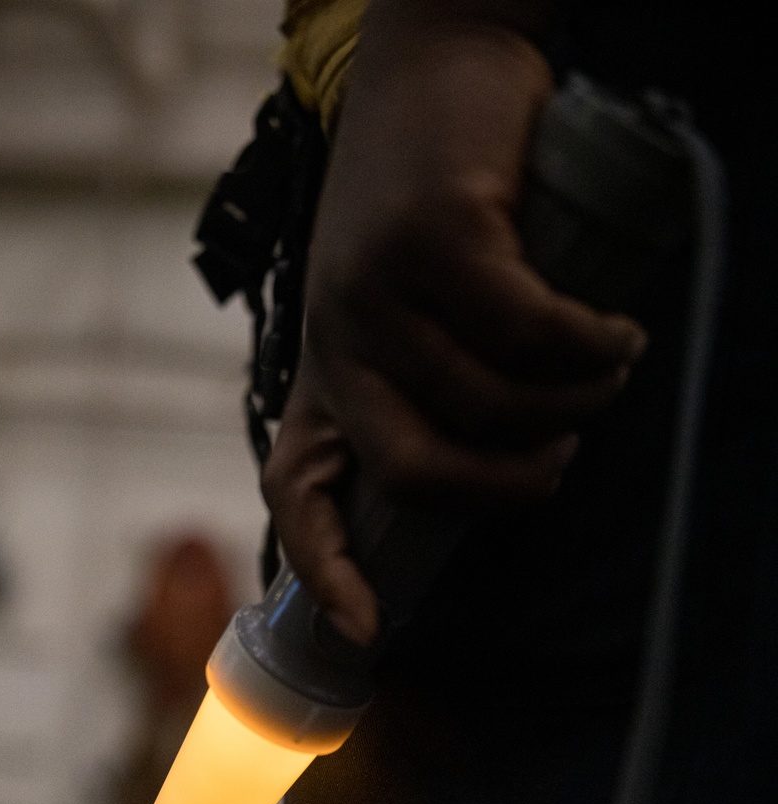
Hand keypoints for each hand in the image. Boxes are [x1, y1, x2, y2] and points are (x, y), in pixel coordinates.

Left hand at [265, 6, 647, 643]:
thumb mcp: (405, 312)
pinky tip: (612, 333)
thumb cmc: (436, 207)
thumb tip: (485, 473)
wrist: (438, 66)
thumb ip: (422, 387)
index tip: (369, 631)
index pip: (298, 491)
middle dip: (508, 487)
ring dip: (570, 402)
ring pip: (490, 402)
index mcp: (327, 372)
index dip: (326, 569)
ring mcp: (378, 290)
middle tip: (559, 453)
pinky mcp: (436, 237)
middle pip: (417, 473)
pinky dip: (588, 346)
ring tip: (603, 368)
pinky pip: (529, 333)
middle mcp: (339, 341)